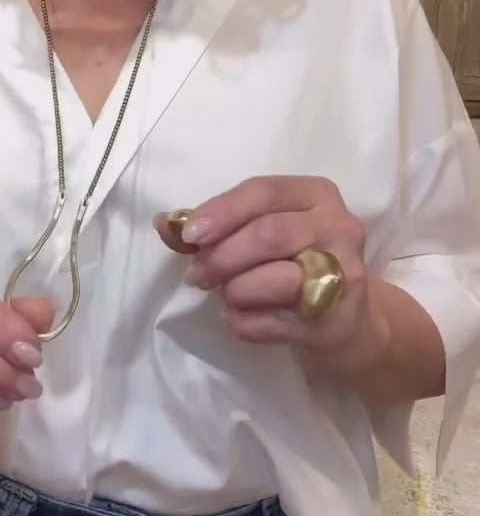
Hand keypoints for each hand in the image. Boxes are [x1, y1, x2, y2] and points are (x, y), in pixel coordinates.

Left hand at [156, 177, 385, 364]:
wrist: (350, 324)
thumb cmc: (296, 265)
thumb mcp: (261, 235)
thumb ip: (215, 227)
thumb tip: (165, 223)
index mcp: (316, 194)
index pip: (263, 191)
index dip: (222, 211)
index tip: (189, 235)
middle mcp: (338, 227)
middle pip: (269, 234)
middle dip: (223, 257)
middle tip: (197, 276)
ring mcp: (345, 275)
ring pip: (278, 279)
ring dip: (236, 291)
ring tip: (225, 297)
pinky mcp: (338, 322)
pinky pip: (278, 323)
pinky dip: (246, 323)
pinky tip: (237, 321)